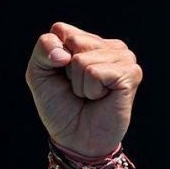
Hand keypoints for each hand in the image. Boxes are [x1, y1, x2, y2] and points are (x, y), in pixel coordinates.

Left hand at [24, 22, 140, 157]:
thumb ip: (44, 48)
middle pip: (72, 40)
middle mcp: (109, 45)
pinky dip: (90, 90)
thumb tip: (67, 54)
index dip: (52, 56)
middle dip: (67, 70)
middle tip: (78, 88)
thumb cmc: (60, 107)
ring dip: (79, 84)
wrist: (76, 139)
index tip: (61, 77)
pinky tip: (100, 98)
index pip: (60, 29)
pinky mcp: (130, 73)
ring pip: (83, 59)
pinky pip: (94, 72)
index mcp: (89, 41)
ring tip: (90, 95)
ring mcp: (124, 58)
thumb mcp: (39, 73)